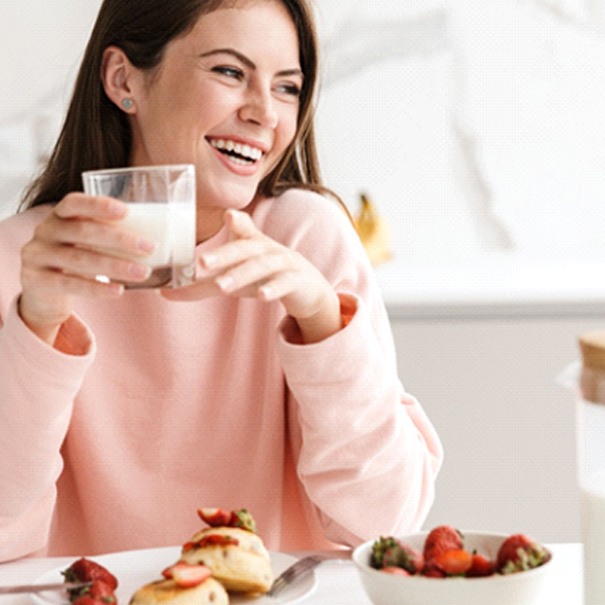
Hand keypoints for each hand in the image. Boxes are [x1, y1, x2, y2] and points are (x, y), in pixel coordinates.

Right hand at [19, 193, 154, 344]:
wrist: (43, 293)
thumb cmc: (78, 260)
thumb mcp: (89, 243)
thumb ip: (113, 234)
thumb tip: (169, 236)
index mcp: (60, 216)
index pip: (74, 202)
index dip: (98, 205)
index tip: (126, 211)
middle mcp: (45, 231)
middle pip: (82, 231)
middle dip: (119, 239)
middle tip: (149, 247)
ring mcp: (37, 256)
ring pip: (79, 259)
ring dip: (115, 265)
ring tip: (143, 272)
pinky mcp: (37, 281)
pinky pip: (70, 284)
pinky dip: (97, 288)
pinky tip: (119, 290)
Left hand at [162, 209, 341, 342]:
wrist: (307, 288)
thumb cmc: (264, 277)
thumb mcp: (235, 276)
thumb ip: (201, 284)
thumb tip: (163, 292)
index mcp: (252, 244)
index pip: (241, 230)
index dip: (236, 222)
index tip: (228, 215)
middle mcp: (268, 250)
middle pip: (245, 250)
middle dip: (224, 255)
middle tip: (201, 264)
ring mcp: (284, 265)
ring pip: (262, 267)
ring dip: (241, 275)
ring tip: (221, 286)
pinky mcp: (297, 282)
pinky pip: (285, 284)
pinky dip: (274, 289)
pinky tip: (262, 296)